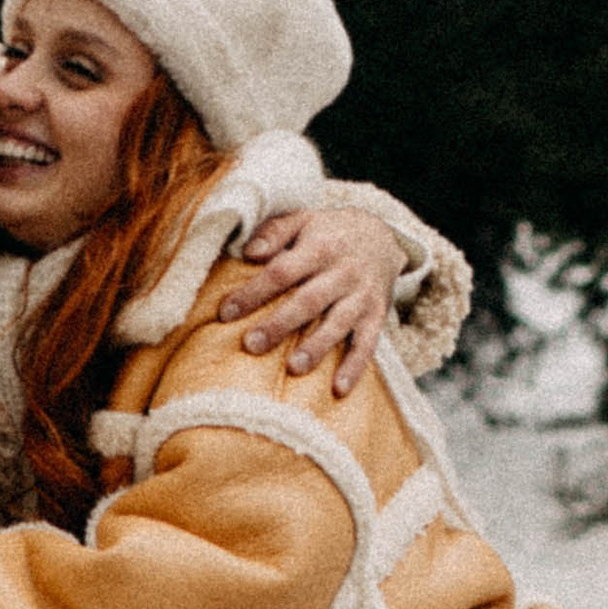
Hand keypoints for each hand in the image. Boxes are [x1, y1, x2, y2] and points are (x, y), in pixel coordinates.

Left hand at [215, 206, 400, 398]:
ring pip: (338, 324)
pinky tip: (338, 389)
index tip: (225, 313)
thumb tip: (249, 253)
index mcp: (320, 247)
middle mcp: (343, 272)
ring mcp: (361, 296)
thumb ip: (274, 232)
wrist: (382, 237)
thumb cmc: (328, 233)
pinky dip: (355, 367)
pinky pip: (368, 344)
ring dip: (317, 347)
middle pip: (309, 300)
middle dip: (280, 324)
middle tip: (252, 345)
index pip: (282, 271)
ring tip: (293, 368)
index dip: (254, 292)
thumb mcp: (303, 219)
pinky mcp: (377, 316)